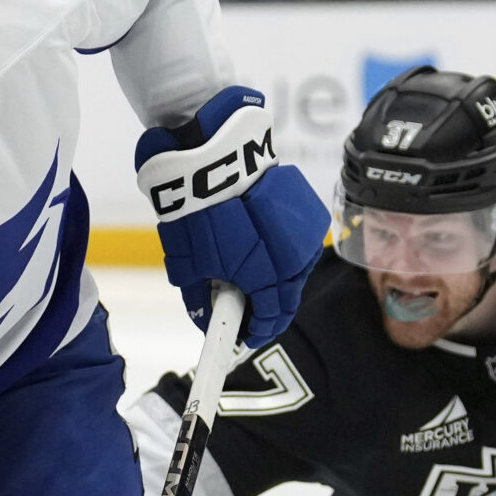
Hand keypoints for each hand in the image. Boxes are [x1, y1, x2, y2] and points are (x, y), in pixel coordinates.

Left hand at [135, 85, 329, 348]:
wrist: (213, 158)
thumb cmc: (198, 213)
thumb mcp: (189, 264)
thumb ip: (199, 299)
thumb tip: (203, 320)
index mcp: (267, 280)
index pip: (270, 319)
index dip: (256, 332)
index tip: (244, 337)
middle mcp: (294, 262)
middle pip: (287, 298)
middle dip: (268, 308)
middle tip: (248, 311)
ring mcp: (305, 236)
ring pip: (294, 271)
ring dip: (276, 279)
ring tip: (253, 276)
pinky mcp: (307, 213)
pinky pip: (297, 244)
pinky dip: (282, 251)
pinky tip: (263, 245)